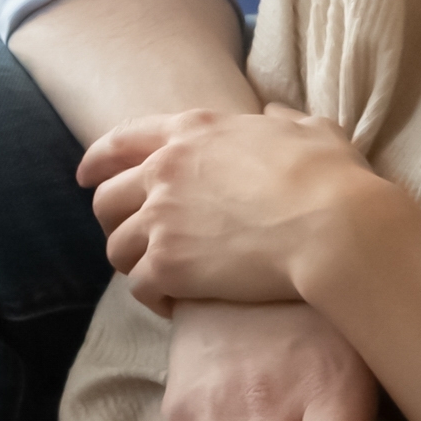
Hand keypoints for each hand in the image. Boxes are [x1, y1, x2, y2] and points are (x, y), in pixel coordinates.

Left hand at [82, 106, 389, 307]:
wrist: (333, 226)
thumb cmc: (331, 177)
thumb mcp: (310, 130)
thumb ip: (283, 119)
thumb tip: (275, 115)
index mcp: (193, 131)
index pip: (123, 140)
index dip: (98, 160)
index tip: (87, 176)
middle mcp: (166, 170)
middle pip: (107, 198)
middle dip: (114, 220)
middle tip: (132, 239)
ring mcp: (162, 217)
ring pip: (117, 247)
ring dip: (134, 264)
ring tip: (160, 278)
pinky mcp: (168, 264)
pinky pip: (139, 287)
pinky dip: (153, 298)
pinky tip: (177, 305)